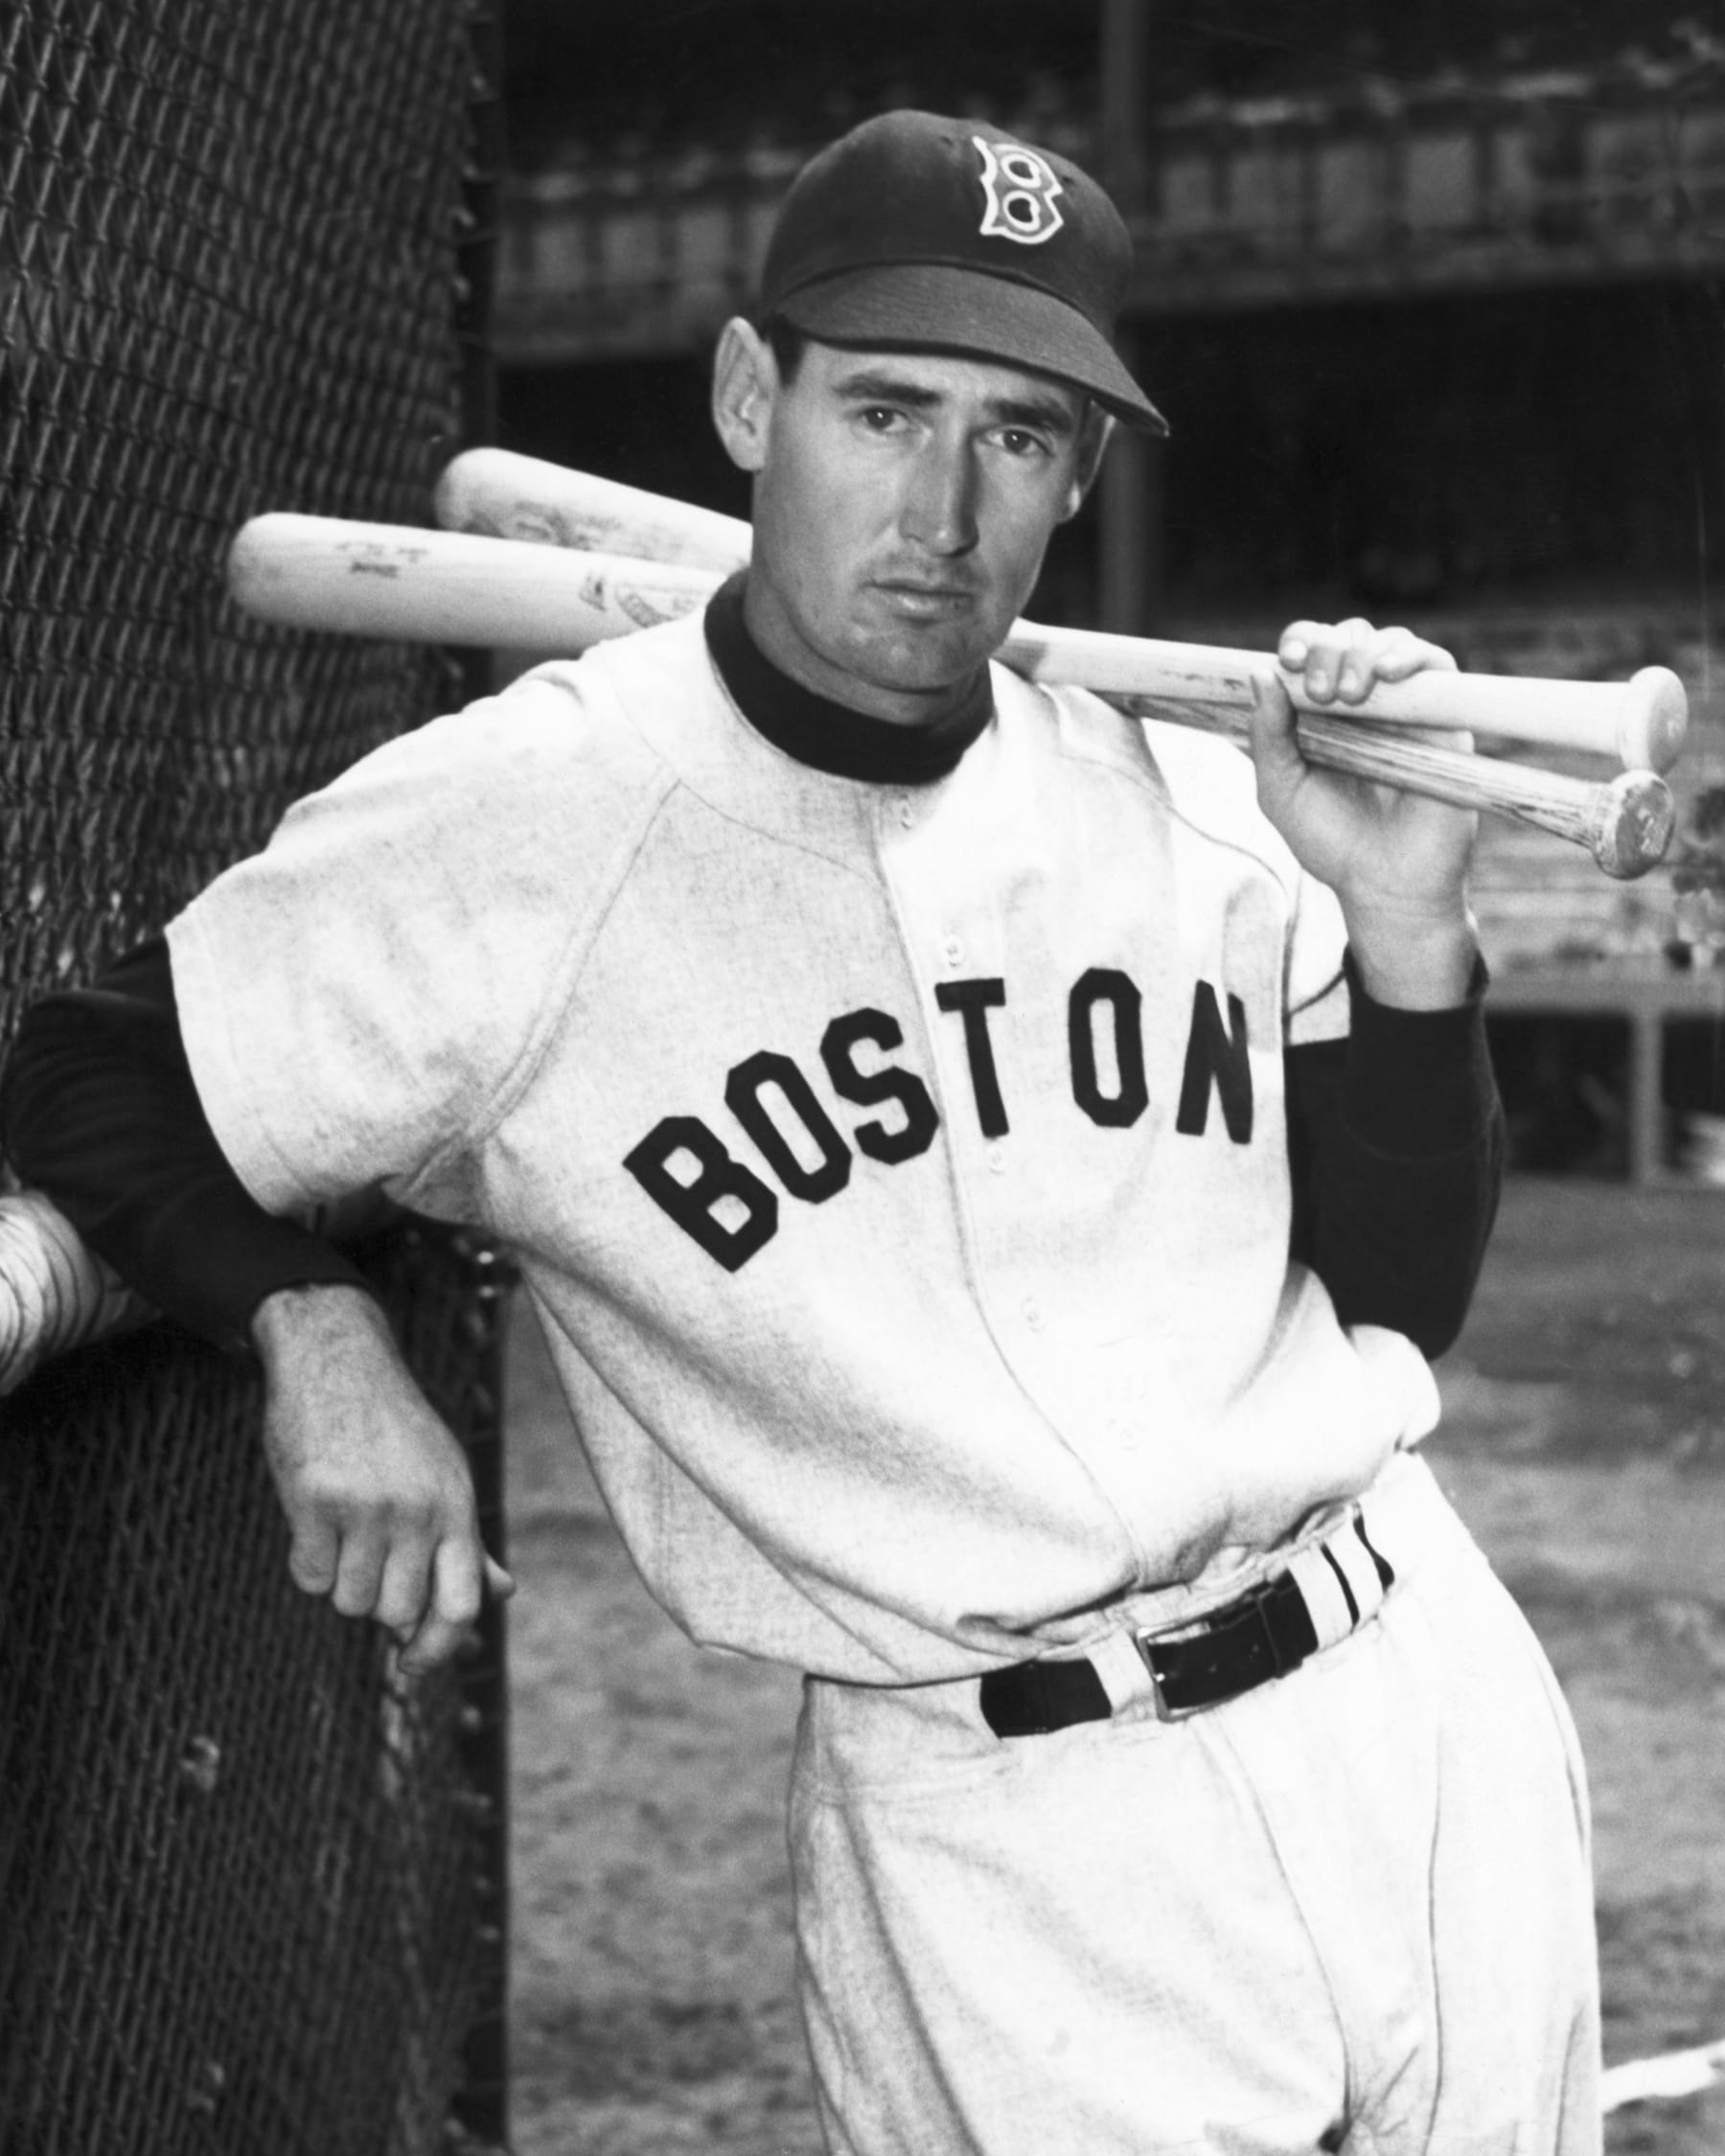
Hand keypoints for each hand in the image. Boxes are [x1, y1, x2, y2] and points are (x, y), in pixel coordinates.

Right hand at [252, 1283, 513, 1675]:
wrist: (338, 1358)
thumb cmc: (394, 1428)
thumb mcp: (445, 1475)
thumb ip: (467, 1541)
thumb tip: (502, 1596)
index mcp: (457, 1506)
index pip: (461, 1605)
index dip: (439, 1649)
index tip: (412, 1667)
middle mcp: (417, 1510)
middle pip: (394, 1613)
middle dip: (377, 1601)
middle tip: (367, 1558)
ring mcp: (365, 1506)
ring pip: (348, 1601)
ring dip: (340, 1579)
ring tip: (344, 1527)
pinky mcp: (313, 1500)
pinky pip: (307, 1575)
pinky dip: (307, 1560)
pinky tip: (315, 1517)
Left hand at [1249, 617, 1477, 1007]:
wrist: (1385, 882)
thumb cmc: (1331, 841)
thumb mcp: (1281, 789)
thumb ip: (1267, 736)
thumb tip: (1260, 671)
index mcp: (1321, 711)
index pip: (1311, 650)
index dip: (1300, 641)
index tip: (1287, 661)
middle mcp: (1364, 701)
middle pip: (1348, 635)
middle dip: (1327, 650)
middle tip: (1321, 695)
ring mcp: (1405, 707)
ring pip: (1389, 642)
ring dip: (1362, 654)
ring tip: (1349, 695)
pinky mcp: (1445, 717)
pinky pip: (1437, 664)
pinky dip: (1411, 656)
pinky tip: (1387, 674)